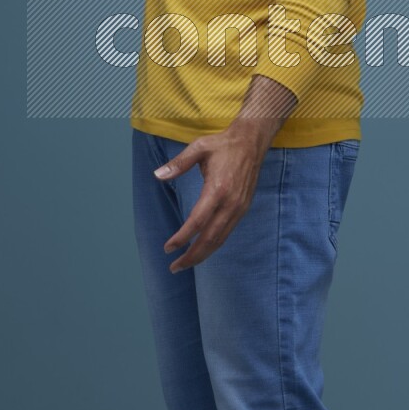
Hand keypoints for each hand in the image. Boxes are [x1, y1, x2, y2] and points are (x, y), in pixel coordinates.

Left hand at [154, 123, 272, 272]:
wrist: (251, 142)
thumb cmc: (222, 144)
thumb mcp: (198, 147)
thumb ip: (178, 163)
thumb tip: (157, 175)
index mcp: (218, 188)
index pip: (198, 221)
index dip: (182, 237)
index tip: (168, 248)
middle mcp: (230, 203)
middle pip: (210, 238)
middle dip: (192, 255)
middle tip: (174, 267)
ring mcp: (239, 208)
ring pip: (220, 239)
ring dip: (203, 254)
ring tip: (185, 263)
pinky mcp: (243, 208)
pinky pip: (227, 232)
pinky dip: (214, 244)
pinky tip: (202, 249)